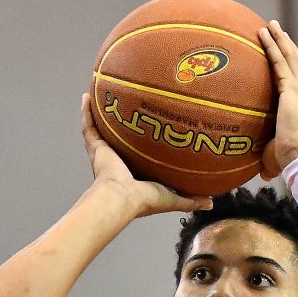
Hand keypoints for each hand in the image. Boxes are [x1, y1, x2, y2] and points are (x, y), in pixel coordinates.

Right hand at [81, 93, 211, 216]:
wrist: (122, 198)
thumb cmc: (145, 200)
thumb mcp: (173, 198)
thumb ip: (191, 199)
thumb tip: (211, 202)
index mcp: (134, 172)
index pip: (139, 155)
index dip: (143, 145)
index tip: (149, 130)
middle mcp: (119, 161)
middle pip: (120, 139)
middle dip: (123, 126)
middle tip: (128, 108)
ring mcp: (105, 154)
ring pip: (102, 129)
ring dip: (101, 114)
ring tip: (103, 95)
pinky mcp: (96, 148)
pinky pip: (89, 126)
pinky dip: (86, 112)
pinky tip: (87, 96)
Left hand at [257, 22, 297, 180]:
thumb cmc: (289, 161)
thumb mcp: (276, 157)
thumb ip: (270, 161)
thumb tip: (264, 177)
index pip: (296, 79)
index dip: (290, 64)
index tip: (283, 51)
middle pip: (295, 61)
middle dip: (286, 44)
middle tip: (276, 29)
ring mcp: (297, 89)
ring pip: (288, 56)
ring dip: (279, 39)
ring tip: (269, 24)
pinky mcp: (290, 90)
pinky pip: (278, 62)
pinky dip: (272, 46)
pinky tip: (263, 34)